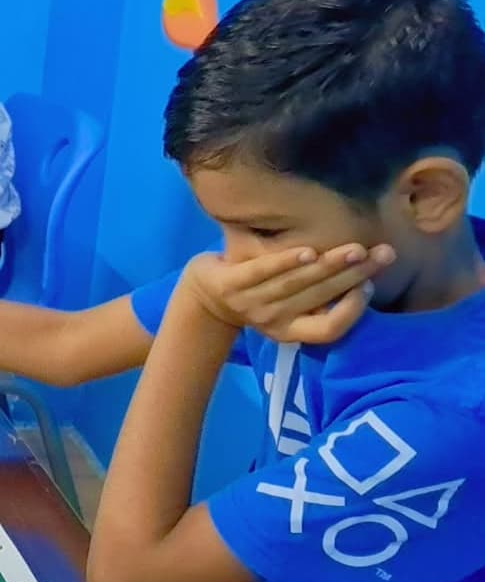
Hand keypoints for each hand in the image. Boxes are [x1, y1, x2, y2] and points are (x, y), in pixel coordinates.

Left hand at [181, 243, 395, 343]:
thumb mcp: (286, 305)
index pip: (328, 330)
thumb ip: (316, 297)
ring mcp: (249, 302)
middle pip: (320, 299)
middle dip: (354, 276)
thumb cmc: (256, 295)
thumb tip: (366, 276)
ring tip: (356, 250)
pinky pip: (261, 272)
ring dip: (330, 266)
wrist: (201, 295)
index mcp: (289, 330)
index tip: (369, 286)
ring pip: (296, 284)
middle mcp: (272, 320)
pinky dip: (285, 262)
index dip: (351, 312)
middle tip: (381, 255)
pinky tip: (308, 251)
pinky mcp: (229, 283)